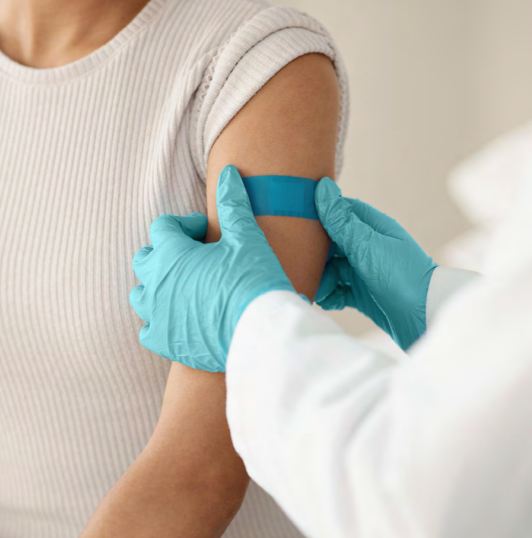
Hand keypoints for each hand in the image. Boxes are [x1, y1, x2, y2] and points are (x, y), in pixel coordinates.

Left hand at [129, 165, 294, 371]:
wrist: (261, 332)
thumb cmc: (253, 281)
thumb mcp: (247, 237)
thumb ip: (233, 204)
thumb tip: (228, 174)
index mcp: (171, 254)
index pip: (163, 227)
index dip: (186, 224)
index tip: (207, 232)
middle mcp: (156, 284)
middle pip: (146, 258)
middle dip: (166, 252)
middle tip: (195, 257)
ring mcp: (157, 315)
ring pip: (140, 294)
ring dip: (157, 286)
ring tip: (184, 287)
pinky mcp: (166, 342)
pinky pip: (147, 330)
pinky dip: (158, 321)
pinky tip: (178, 319)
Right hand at [315, 177, 437, 349]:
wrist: (426, 318)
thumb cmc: (401, 276)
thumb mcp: (367, 245)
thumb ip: (341, 220)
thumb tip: (322, 187)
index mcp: (371, 227)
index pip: (337, 212)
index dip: (316, 217)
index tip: (294, 223)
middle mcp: (366, 246)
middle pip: (330, 243)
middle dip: (314, 254)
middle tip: (302, 264)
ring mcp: (364, 270)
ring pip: (330, 268)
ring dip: (321, 278)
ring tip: (319, 289)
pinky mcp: (362, 293)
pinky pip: (337, 289)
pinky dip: (330, 295)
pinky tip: (328, 301)